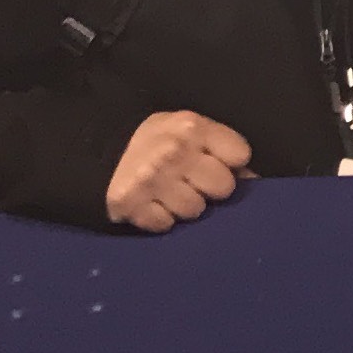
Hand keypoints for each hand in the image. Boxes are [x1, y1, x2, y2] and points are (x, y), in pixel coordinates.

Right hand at [105, 111, 250, 231]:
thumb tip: (254, 180)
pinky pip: (165, 224)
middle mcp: (173, 151)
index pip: (240, 155)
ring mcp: (151, 178)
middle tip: (192, 181)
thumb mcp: (190, 132)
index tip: (217, 162)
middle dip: (210, 188)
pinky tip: (151, 203)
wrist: (98, 152)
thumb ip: (221, 149)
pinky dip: (160, 218)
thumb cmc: (158, 143)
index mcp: (192, 127)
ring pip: (195, 210)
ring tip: (168, 192)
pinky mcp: (130, 204)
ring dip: (184, 205)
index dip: (231, 163)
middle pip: (223, 187)